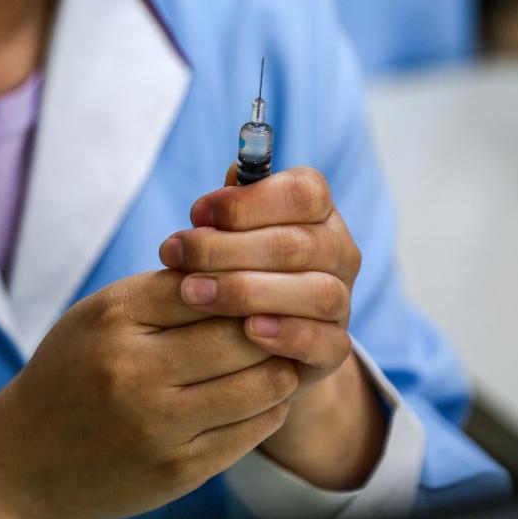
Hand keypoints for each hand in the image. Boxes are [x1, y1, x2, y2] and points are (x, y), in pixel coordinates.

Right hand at [0, 271, 297, 518]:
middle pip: (244, 332)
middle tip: (287, 318)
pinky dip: (270, 407)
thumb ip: (162, 290)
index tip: (261, 281)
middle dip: (272, 323)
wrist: (21, 462)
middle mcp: (134, 369)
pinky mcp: (177, 470)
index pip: (211, 283)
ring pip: (262, 383)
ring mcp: (157, 425)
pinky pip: (254, 430)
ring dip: (280, 366)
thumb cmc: (68, 374)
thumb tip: (243, 266)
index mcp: (113, 317)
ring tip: (278, 356)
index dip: (245, 280)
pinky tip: (260, 395)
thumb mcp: (96, 317)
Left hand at [159, 166, 358, 388]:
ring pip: (316, 292)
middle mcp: (339, 252)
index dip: (247, 202)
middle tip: (175, 255)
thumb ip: (232, 205)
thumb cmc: (238, 265)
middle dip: (226, 249)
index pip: (302, 193)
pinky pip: (326, 341)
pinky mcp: (335, 347)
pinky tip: (248, 331)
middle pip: (296, 244)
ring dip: (248, 291)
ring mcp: (342, 300)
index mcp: (318, 211)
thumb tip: (234, 172)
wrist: (258, 337)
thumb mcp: (232, 229)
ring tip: (194, 293)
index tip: (197, 214)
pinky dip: (288, 334)